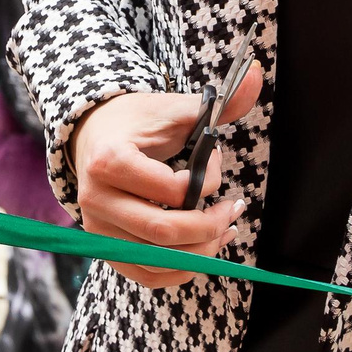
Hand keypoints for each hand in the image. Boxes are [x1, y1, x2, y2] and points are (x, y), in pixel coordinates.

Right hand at [67, 68, 260, 288]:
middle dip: (211, 226)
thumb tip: (258, 74)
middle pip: (164, 233)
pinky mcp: (105, 249)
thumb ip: (220, 103)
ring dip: (202, 251)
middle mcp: (96, 199)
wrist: (93, 135)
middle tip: (233, 209)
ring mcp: (97, 229)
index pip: (173, 190)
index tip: (217, 161)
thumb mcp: (175, 109)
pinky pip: (147, 276)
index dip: (209, 181)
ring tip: (224, 229)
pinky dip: (181, 269)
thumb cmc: (137, 122)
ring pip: (159, 260)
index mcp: (110, 161)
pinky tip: (203, 249)